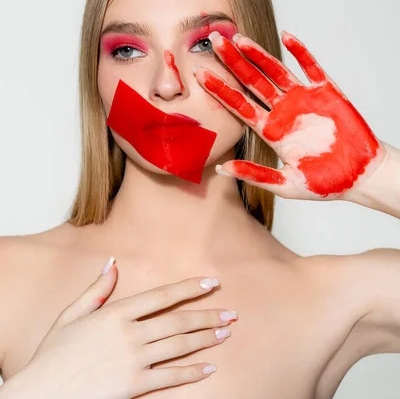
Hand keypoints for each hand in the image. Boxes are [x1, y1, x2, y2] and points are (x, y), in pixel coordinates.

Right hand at [6, 261, 234, 398]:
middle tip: (232, 314)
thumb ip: (96, 289)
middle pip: (177, 321)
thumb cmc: (54, 353)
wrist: (42, 392)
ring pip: (179, 346)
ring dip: (205, 339)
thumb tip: (112, 262)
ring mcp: (134, 360)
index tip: (211, 283)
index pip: (162, 296)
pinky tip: (209, 368)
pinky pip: (170, 377)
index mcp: (116, 313)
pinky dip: (192, 372)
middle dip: (207, 316)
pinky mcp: (135, 386)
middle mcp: (130, 334)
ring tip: (225, 333)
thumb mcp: (71, 314)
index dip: (189, 288)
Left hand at [193, 30, 386, 201]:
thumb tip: (222, 169)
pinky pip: (311, 67)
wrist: (361, 177)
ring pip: (276, 70)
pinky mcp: (326, 92)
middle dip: (233, 62)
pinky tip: (286, 37)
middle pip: (251, 82)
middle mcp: (282, 111)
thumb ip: (255, 174)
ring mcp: (303, 99)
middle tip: (214, 42)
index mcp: (270, 130)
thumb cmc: (325, 183)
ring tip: (240, 38)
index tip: (199, 75)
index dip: (220, 90)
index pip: (238, 105)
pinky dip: (300, 52)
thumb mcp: (286, 184)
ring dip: (259, 54)